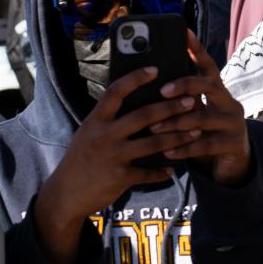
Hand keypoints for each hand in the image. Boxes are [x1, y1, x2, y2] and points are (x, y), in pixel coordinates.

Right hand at [29, 65, 216, 263]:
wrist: (65, 194)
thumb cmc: (80, 160)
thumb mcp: (87, 134)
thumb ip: (107, 120)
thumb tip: (133, 103)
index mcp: (95, 120)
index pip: (116, 92)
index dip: (135, 79)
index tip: (154, 69)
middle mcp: (104, 135)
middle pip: (143, 116)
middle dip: (170, 108)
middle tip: (191, 101)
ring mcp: (113, 156)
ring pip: (153, 144)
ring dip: (177, 138)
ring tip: (196, 132)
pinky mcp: (120, 177)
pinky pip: (148, 172)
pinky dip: (162, 171)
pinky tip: (173, 169)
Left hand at [145, 33, 253, 184]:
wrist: (233, 163)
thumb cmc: (206, 133)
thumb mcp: (196, 114)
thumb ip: (181, 101)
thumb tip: (149, 87)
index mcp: (219, 91)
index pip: (208, 65)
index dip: (197, 49)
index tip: (184, 32)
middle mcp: (229, 102)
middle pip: (208, 85)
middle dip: (184, 85)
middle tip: (162, 91)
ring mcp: (234, 123)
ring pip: (203, 119)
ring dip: (175, 123)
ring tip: (154, 128)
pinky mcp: (234, 144)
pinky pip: (206, 145)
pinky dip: (184, 148)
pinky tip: (167, 151)